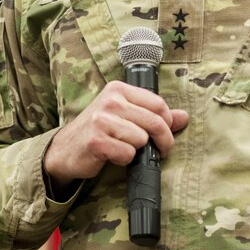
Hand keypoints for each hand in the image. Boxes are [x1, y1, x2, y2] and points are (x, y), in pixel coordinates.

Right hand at [43, 81, 188, 190]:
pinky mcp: (96, 141)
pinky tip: (112, 155)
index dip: (168, 123)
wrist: (65, 149)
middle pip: (154, 122)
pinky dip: (124, 159)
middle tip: (160, 151)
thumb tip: (184, 117)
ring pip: (141, 139)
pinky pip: (127, 154)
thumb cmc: (100, 131)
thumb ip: (154, 115)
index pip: (158, 104)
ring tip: (124, 148)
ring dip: (138, 150)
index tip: (166, 135)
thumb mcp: (126, 116)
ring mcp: (101, 120)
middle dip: (163, 141)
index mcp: (119, 89)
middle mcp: (110, 101)